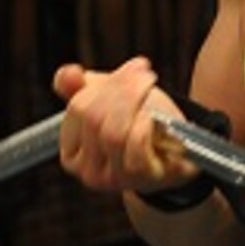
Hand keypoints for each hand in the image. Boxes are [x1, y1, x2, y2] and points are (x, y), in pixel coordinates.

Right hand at [52, 57, 196, 194]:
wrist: (177, 152)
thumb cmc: (138, 123)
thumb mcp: (107, 99)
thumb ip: (80, 87)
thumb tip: (68, 75)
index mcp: (71, 152)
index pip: (78, 108)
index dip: (105, 83)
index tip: (135, 66)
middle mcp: (88, 171)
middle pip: (94, 118)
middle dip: (122, 89)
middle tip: (145, 73)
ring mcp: (114, 178)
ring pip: (113, 133)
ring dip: (134, 101)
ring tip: (150, 85)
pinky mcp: (140, 179)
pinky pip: (136, 148)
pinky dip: (144, 126)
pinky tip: (153, 116)